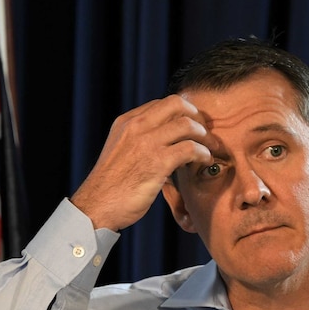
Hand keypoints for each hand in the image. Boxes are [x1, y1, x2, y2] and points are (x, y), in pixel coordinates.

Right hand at [70, 95, 214, 230]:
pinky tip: (205, 161)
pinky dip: (203, 153)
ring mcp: (147, 143)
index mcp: (127, 121)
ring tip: (211, 149)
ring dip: (205, 136)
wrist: (97, 206)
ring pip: (188, 125)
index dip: (184, 112)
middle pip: (178, 104)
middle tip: (206, 134)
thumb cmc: (112, 185)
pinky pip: (190, 148)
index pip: (163, 103)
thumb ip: (139, 139)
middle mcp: (136, 126)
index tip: (195, 126)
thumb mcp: (121, 150)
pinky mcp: (157, 162)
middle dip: (198, 117)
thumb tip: (165, 138)